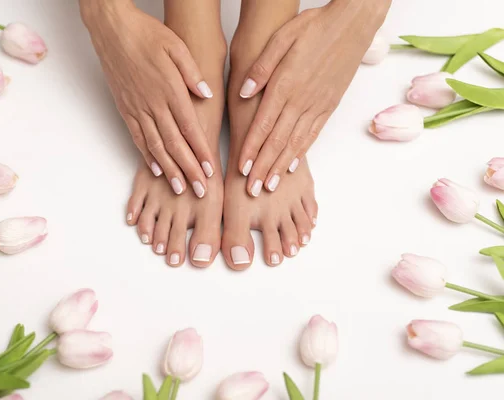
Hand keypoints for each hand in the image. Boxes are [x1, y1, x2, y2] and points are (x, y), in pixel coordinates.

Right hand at [80, 0, 214, 196]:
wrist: (111, 29)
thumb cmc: (145, 34)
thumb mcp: (176, 46)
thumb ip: (192, 73)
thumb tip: (206, 94)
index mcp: (170, 89)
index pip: (189, 127)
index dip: (200, 151)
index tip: (210, 170)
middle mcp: (153, 104)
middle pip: (174, 144)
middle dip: (188, 170)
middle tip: (200, 190)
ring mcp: (137, 108)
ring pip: (155, 146)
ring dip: (169, 169)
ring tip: (180, 188)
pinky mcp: (125, 109)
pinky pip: (137, 137)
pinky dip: (146, 156)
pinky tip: (155, 169)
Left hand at [237, 0, 389, 195]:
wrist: (353, 24)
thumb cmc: (315, 26)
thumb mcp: (282, 37)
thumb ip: (261, 67)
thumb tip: (244, 92)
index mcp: (286, 85)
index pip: (263, 125)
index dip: (251, 149)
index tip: (241, 168)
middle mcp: (301, 100)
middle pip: (277, 141)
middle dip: (262, 168)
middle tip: (252, 191)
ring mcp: (317, 105)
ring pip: (295, 143)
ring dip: (280, 167)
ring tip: (269, 186)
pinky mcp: (329, 106)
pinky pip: (312, 134)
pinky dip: (300, 153)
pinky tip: (291, 166)